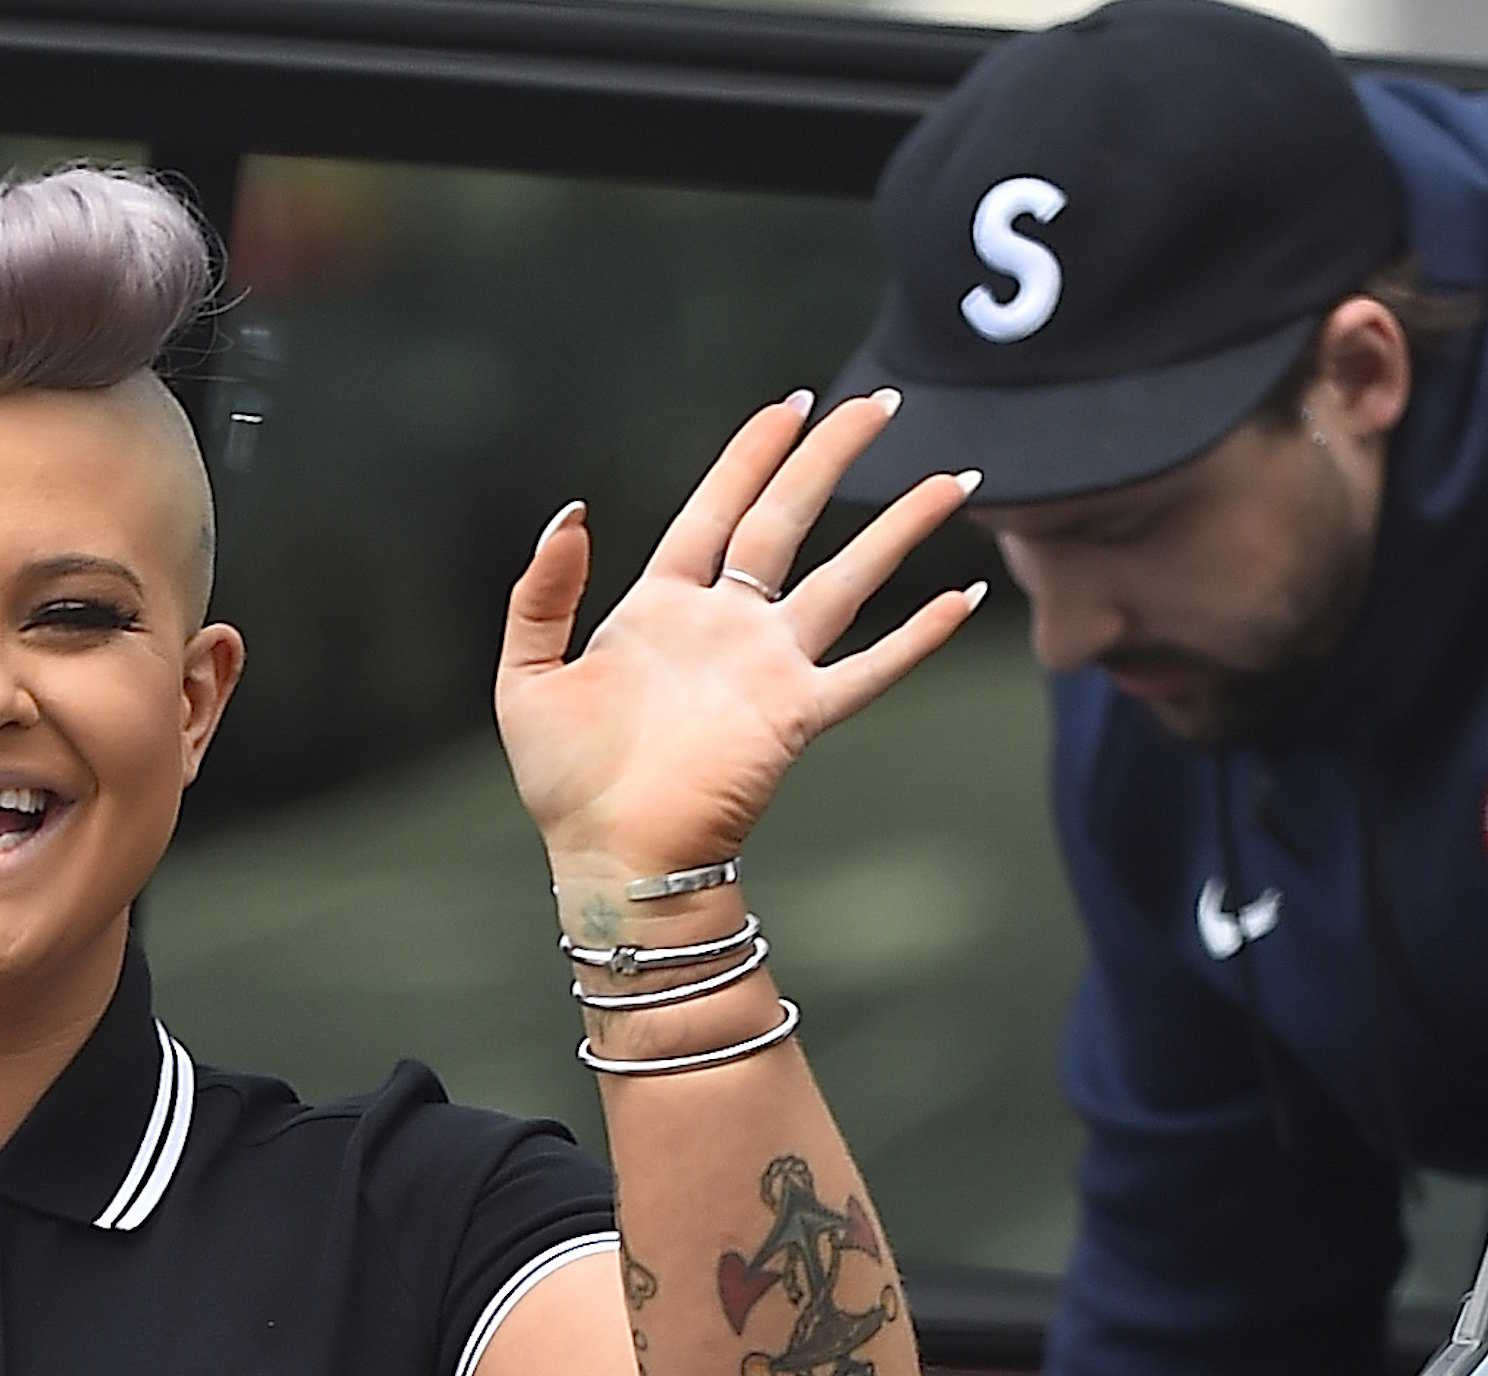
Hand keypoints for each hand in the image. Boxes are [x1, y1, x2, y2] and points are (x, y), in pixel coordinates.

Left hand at [495, 390, 984, 894]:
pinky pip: (869, 669)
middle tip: (878, 404)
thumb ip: (542, 595)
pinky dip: (917, 638)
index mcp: (660, 609)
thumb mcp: (526, 679)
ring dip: (900, 529)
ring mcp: (766, 669)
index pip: (715, 509)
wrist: (611, 859)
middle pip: (788, 520)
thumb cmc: (565, 786)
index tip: (791, 406)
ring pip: (847, 579)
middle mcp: (724, 627)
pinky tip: (961, 598)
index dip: (751, 455)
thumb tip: (573, 513)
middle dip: (832, 459)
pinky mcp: (795, 716)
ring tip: (953, 481)